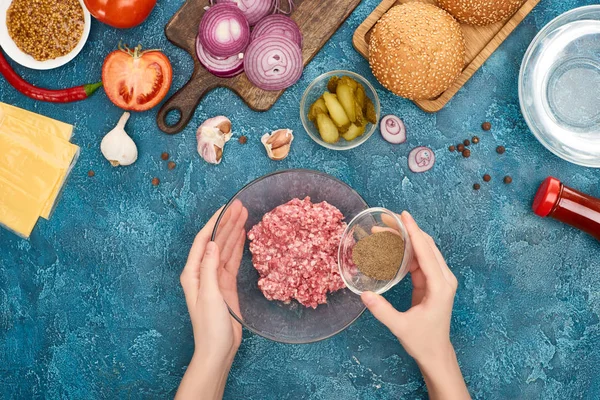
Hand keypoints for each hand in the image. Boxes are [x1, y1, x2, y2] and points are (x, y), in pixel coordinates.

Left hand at [176, 200, 247, 399]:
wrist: (218, 349)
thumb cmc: (210, 326)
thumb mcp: (210, 296)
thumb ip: (209, 269)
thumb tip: (212, 244)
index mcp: (193, 273)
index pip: (203, 241)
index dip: (214, 222)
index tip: (226, 207)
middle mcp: (202, 272)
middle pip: (215, 241)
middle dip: (226, 223)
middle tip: (240, 205)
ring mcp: (215, 278)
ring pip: (225, 249)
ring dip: (233, 232)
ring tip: (244, 214)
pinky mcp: (226, 285)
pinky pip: (232, 260)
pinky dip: (237, 247)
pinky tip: (243, 235)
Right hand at [361, 211, 468, 399]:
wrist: (436, 353)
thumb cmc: (422, 341)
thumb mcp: (400, 327)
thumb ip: (382, 310)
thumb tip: (364, 295)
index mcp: (440, 286)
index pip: (426, 251)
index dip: (414, 231)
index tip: (403, 215)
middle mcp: (443, 278)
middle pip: (426, 245)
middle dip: (406, 230)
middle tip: (385, 220)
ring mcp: (439, 279)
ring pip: (423, 250)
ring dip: (406, 238)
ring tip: (384, 230)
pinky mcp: (432, 282)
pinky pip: (419, 259)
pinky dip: (406, 250)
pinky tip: (391, 246)